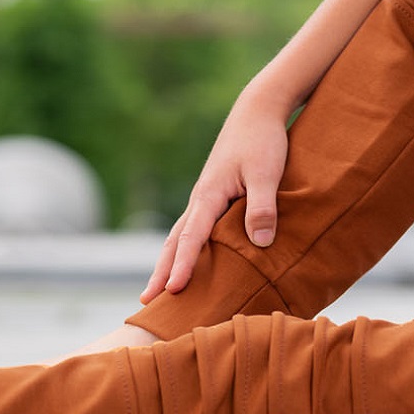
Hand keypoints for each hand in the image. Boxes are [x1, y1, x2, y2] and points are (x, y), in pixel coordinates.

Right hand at [140, 91, 290, 303]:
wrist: (258, 111)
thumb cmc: (263, 140)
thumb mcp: (267, 173)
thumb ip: (262, 207)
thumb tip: (260, 243)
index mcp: (209, 195)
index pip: (191, 237)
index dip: (183, 265)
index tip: (173, 290)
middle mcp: (200, 199)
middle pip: (174, 241)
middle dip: (161, 271)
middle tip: (147, 301)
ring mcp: (205, 198)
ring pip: (180, 235)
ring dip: (168, 262)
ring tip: (159, 288)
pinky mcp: (214, 197)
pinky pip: (194, 229)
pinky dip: (185, 248)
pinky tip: (189, 261)